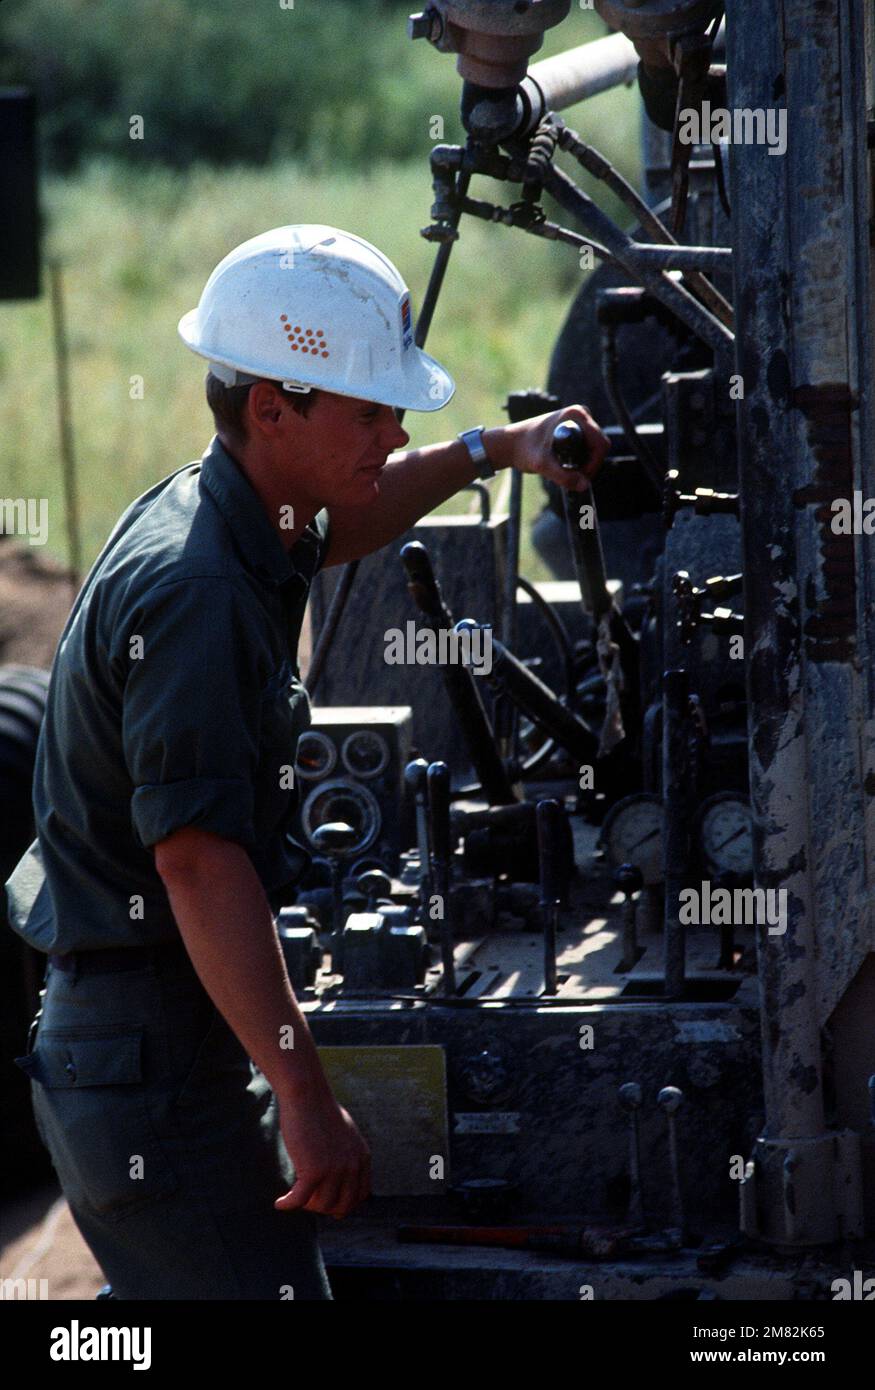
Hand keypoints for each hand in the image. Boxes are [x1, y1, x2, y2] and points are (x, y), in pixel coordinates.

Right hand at [273, 1087, 371, 1218]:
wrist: (306, 1094)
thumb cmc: (320, 1110)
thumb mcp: (345, 1134)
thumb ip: (348, 1154)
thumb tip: (340, 1176)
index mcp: (362, 1157)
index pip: (360, 1195)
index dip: (344, 1203)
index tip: (329, 1202)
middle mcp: (352, 1166)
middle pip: (342, 1205)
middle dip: (325, 1208)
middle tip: (309, 1201)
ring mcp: (335, 1169)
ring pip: (322, 1205)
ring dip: (307, 1205)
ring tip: (294, 1196)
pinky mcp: (314, 1170)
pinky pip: (300, 1199)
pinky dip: (288, 1204)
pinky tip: (280, 1203)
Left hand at [488, 403, 608, 492]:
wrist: (511, 444)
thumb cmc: (524, 449)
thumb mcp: (542, 465)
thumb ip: (563, 476)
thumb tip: (584, 485)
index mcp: (576, 415)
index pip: (600, 444)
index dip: (593, 464)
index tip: (578, 476)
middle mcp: (581, 414)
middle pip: (600, 446)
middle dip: (589, 465)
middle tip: (571, 477)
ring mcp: (579, 421)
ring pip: (595, 448)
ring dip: (585, 464)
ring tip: (564, 470)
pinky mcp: (576, 428)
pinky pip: (588, 448)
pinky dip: (581, 460)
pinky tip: (565, 465)